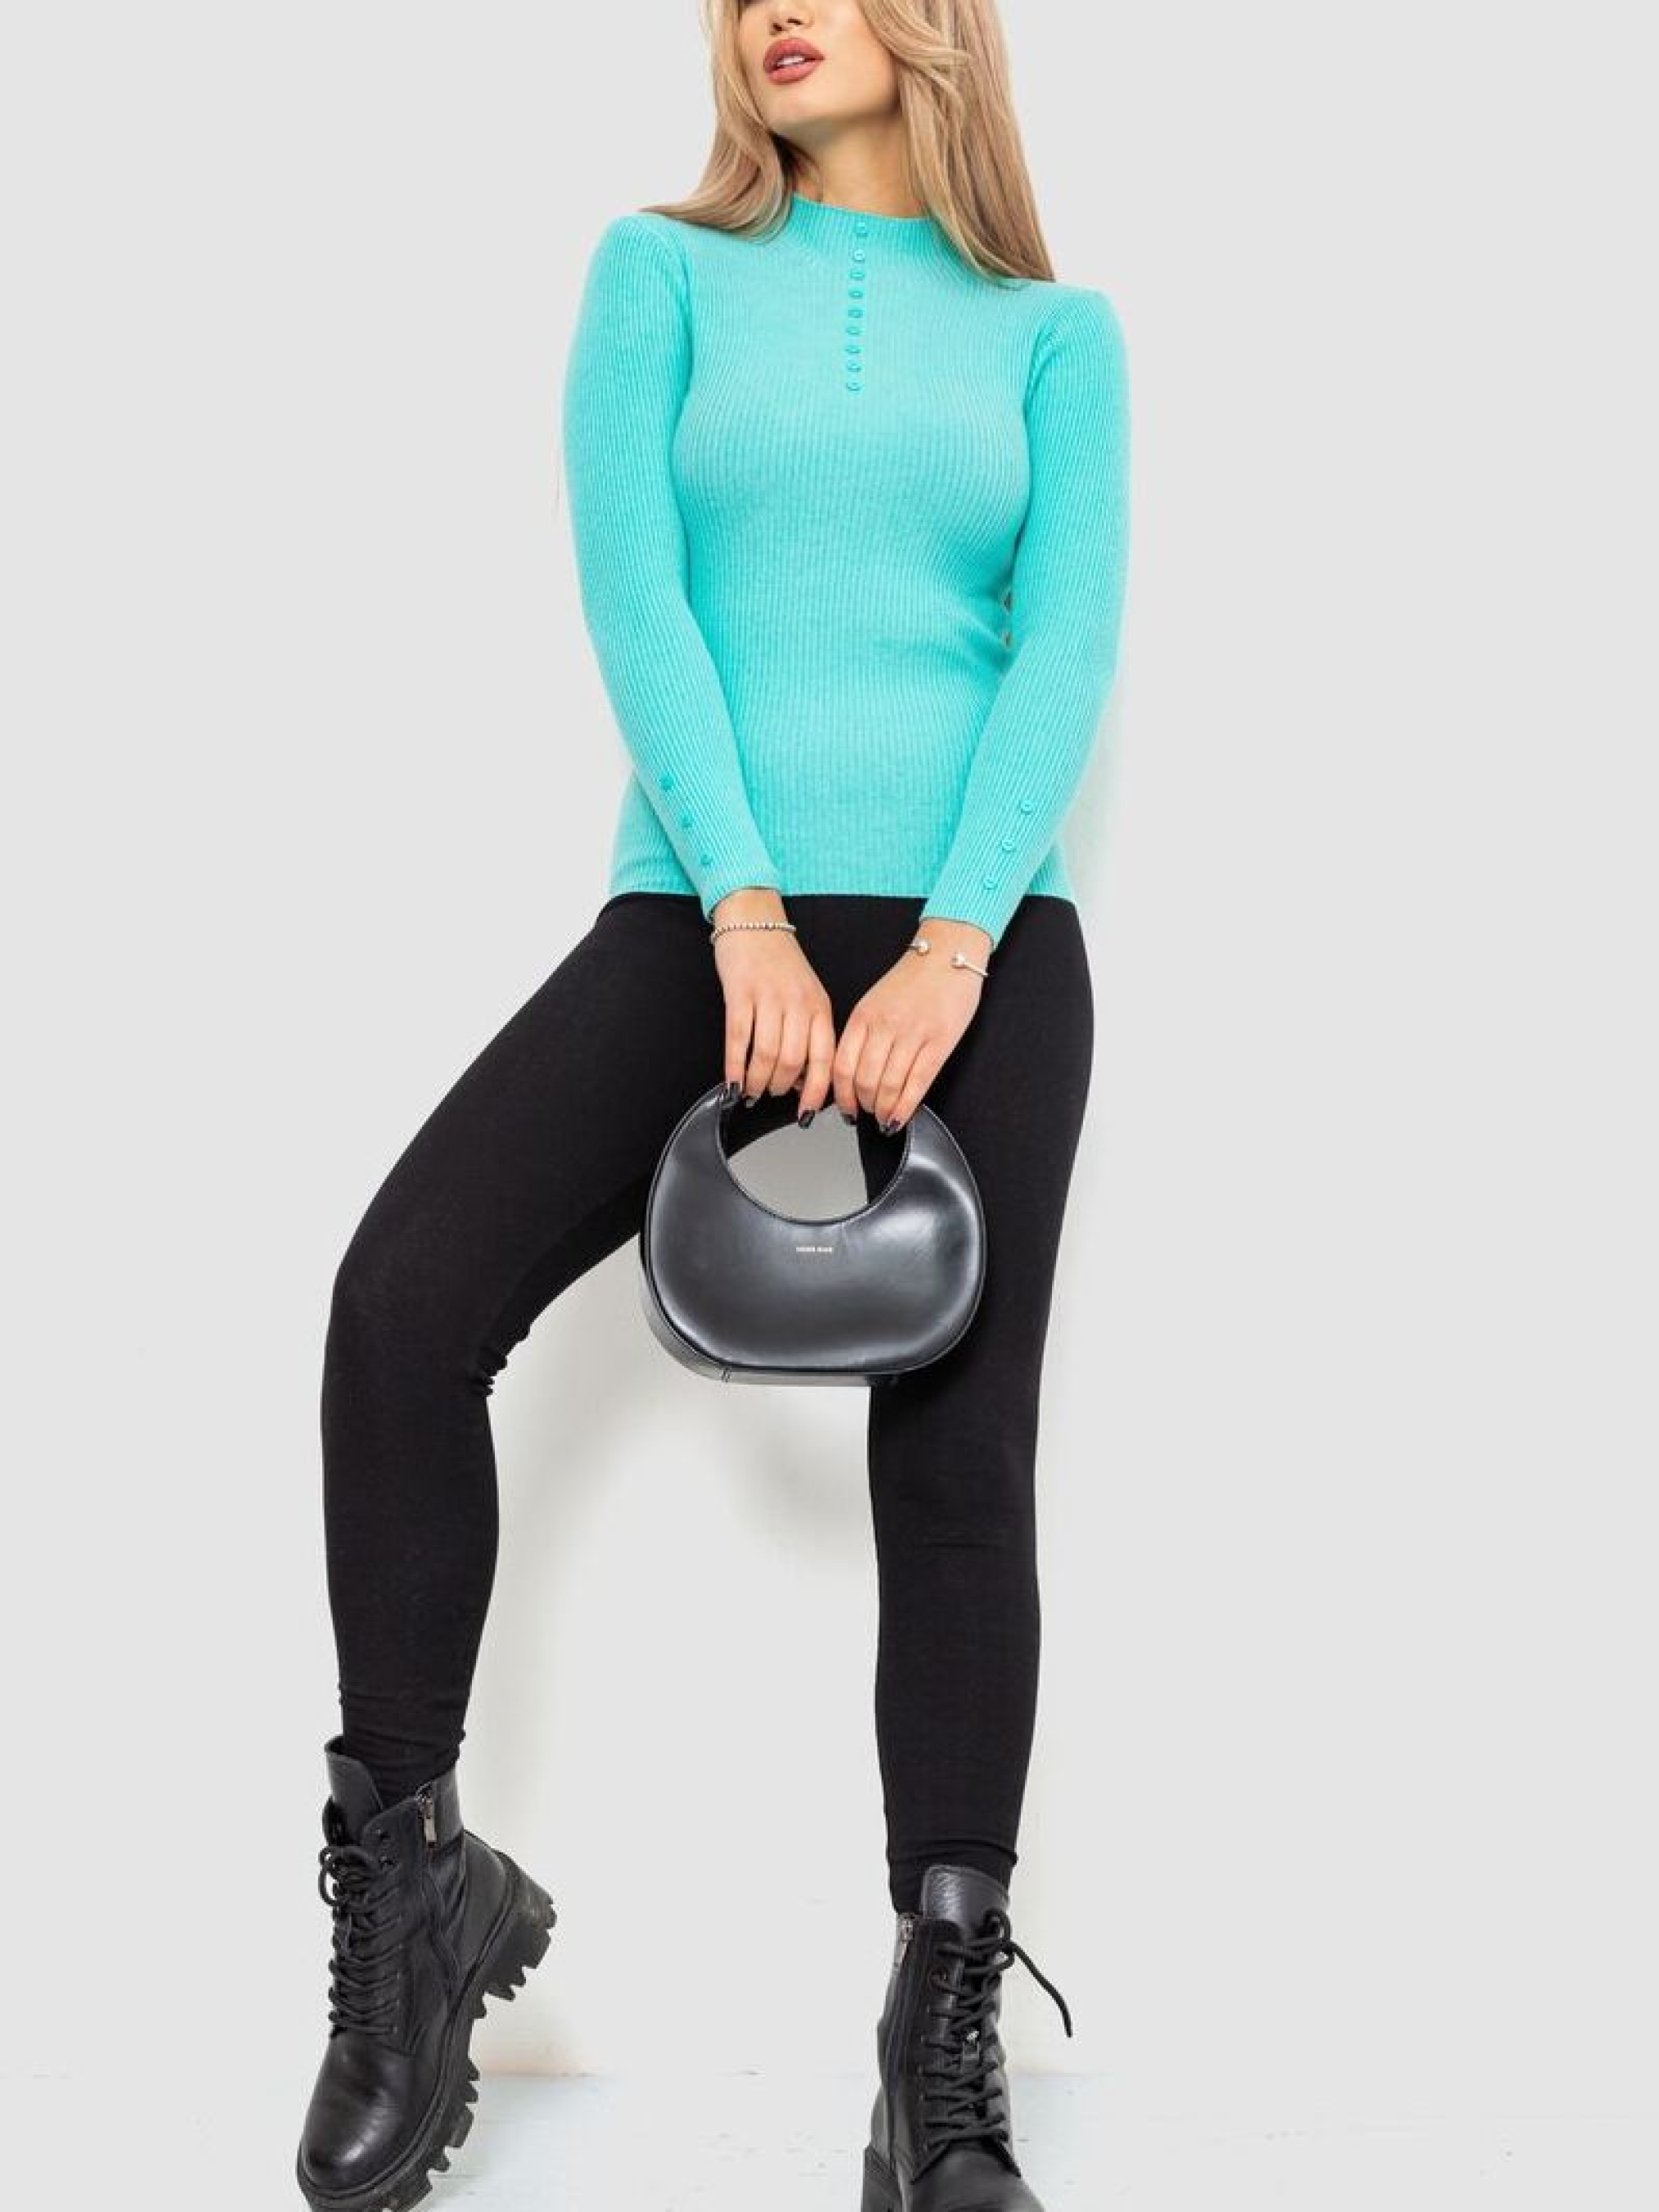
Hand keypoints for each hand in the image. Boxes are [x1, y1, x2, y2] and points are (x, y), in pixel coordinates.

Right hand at [711, 889, 836, 1116]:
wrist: (755, 921)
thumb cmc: (781, 963)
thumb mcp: (808, 996)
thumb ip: (810, 1034)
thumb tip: (804, 1079)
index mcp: (820, 1007)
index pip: (824, 1060)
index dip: (815, 1092)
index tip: (805, 1114)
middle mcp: (797, 1004)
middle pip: (792, 1062)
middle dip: (779, 1088)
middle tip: (769, 1096)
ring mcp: (768, 998)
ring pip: (766, 1055)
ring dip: (756, 1081)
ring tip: (750, 1090)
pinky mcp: (740, 994)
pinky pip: (738, 1039)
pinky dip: (734, 1066)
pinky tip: (731, 1080)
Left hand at [832, 915, 990, 1129]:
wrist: (949, 955)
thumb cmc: (914, 979)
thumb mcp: (875, 1001)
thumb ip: (862, 1033)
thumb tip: (852, 1073)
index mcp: (864, 1016)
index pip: (842, 1065)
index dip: (841, 1095)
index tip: (844, 1107)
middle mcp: (884, 1026)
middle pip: (863, 1081)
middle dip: (863, 1105)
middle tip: (867, 1113)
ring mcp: (912, 1034)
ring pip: (888, 1086)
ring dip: (884, 1110)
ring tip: (885, 1116)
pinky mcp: (939, 1042)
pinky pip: (917, 1083)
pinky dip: (905, 1106)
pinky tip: (901, 1116)